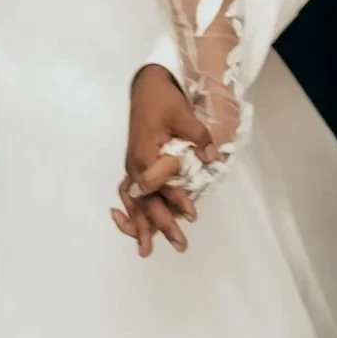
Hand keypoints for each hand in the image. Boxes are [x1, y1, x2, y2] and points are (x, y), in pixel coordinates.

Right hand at [112, 66, 208, 256]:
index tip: (192, 214)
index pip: (159, 184)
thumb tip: (210, 155)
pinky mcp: (134, 168)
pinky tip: (127, 225)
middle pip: (146, 201)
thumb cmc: (164, 100)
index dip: (175, 199)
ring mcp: (132, 168)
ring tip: (146, 250)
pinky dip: (126, 212)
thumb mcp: (183, 113)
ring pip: (135, 203)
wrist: (146, 87)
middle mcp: (135, 165)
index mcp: (145, 153)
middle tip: (181, 244)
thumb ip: (197, 135)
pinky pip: (128, 196)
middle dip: (162, 224)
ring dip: (142, 226)